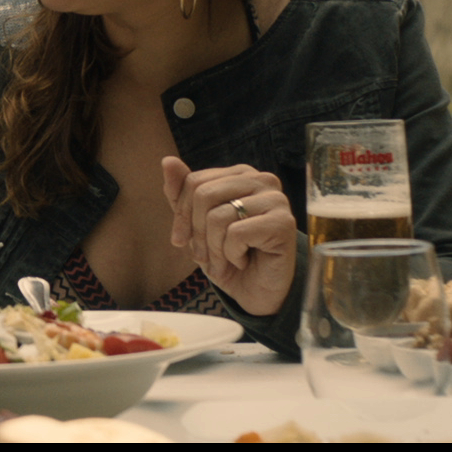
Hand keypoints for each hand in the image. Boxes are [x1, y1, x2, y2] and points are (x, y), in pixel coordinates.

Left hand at [163, 157, 296, 316]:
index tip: (181, 239)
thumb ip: (182, 193)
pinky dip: (231, 255)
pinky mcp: (283, 223)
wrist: (257, 290)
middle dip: (196, 233)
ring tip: (225, 260)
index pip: (195, 182)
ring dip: (214, 249)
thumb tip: (168, 161)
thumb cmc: (228, 255)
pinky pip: (236, 234)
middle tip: (203, 256)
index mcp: (241, 174)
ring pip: (218, 216)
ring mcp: (275, 199)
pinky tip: (242, 260)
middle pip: (204, 195)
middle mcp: (261, 180)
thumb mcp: (197, 224)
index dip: (181, 215)